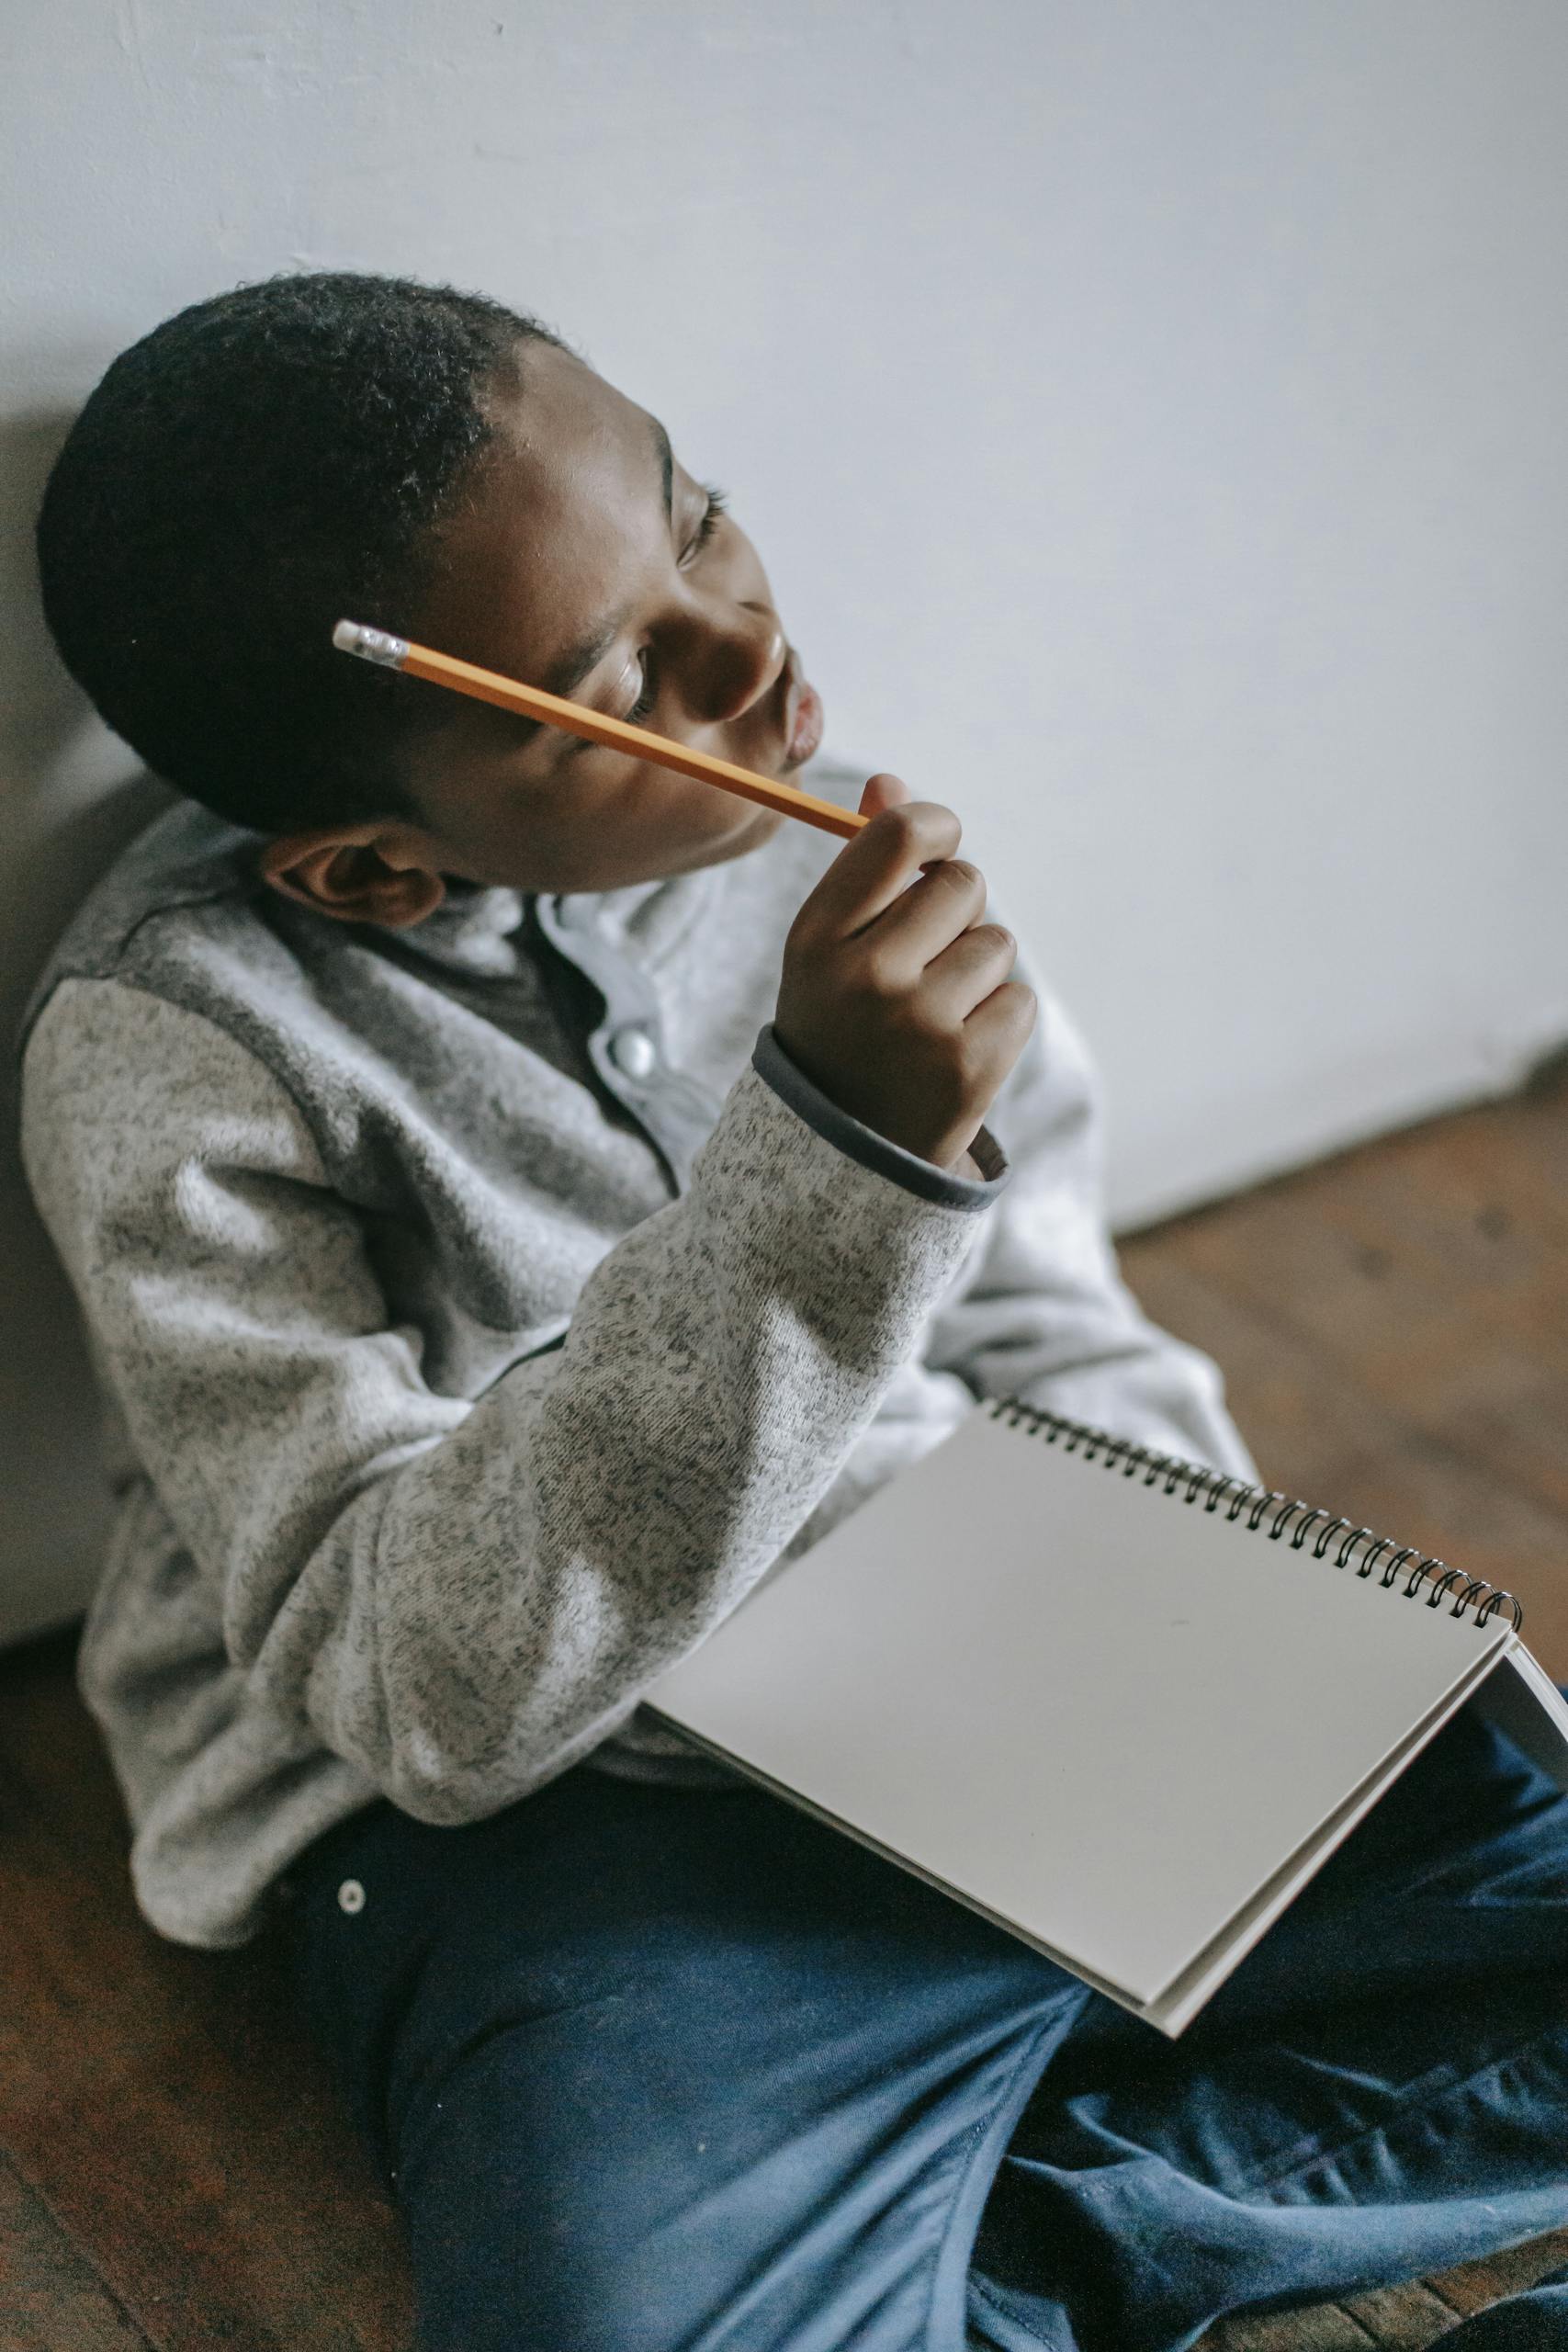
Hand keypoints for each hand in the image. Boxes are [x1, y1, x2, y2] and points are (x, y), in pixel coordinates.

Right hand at [775, 773, 1036, 1170]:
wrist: (842, 1154)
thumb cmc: (840, 1027)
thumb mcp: (828, 949)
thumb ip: (862, 867)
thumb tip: (890, 783)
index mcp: (814, 939)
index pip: (897, 837)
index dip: (934, 826)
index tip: (937, 841)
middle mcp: (865, 978)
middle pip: (963, 883)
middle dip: (957, 909)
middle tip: (924, 957)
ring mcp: (920, 1025)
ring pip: (996, 942)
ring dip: (977, 970)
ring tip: (933, 1014)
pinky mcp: (970, 1067)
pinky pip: (1019, 999)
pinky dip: (999, 1020)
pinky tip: (956, 1049)